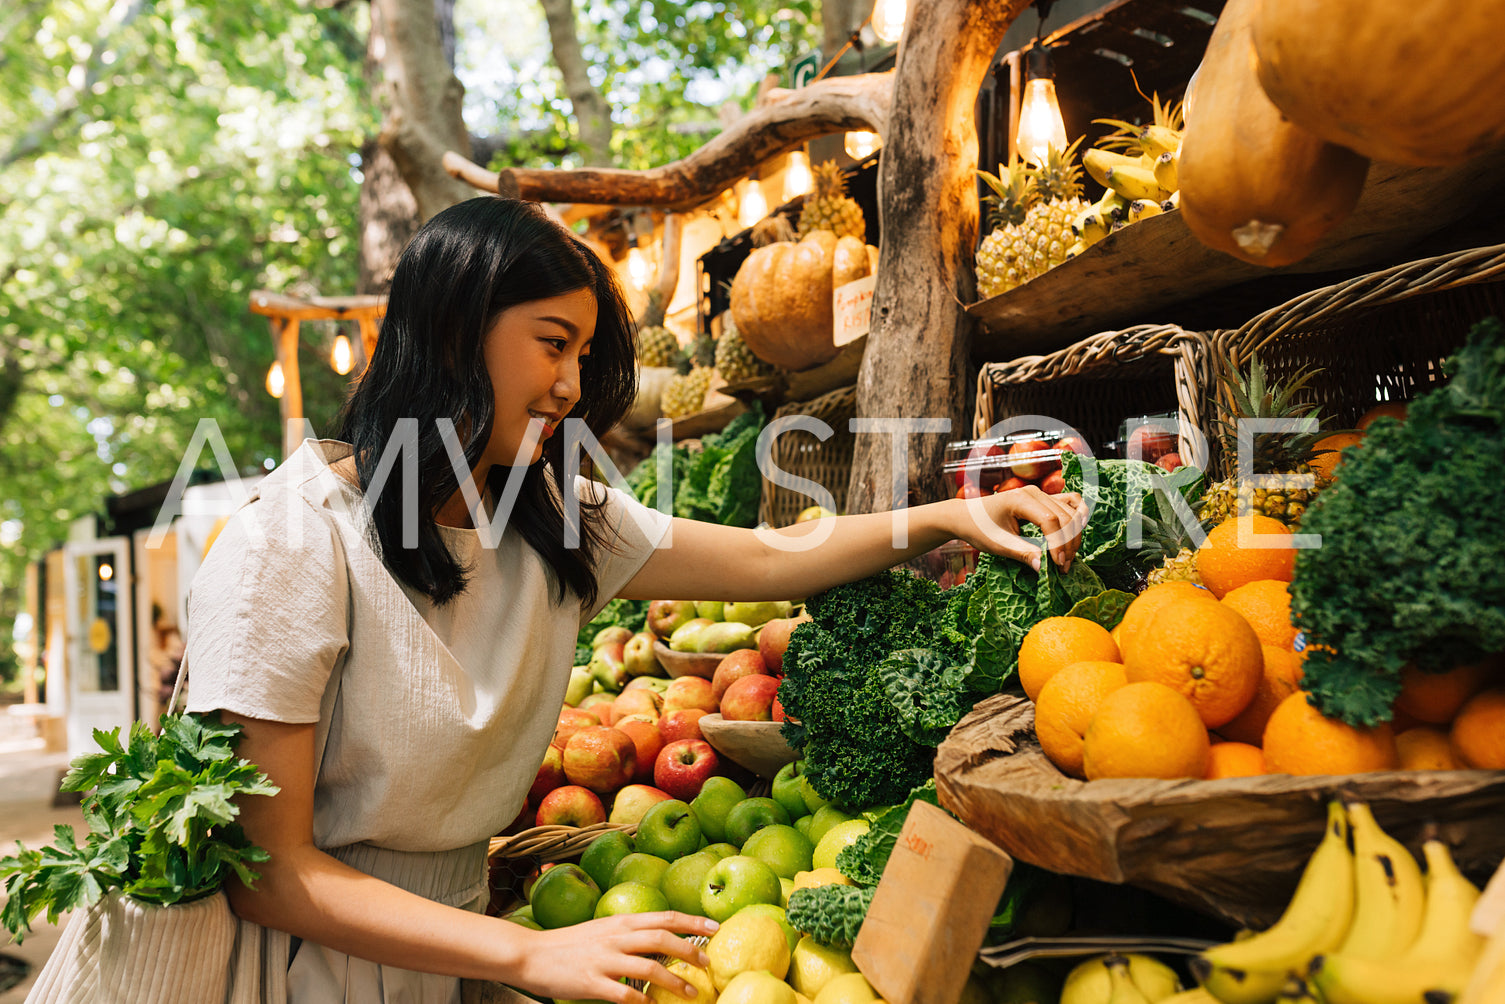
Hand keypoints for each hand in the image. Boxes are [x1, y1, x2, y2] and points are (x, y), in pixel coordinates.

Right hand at [509, 911, 718, 1003]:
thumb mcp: (603, 929)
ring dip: (674, 982)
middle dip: (691, 950)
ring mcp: (604, 960)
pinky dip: (643, 1003)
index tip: (716, 927)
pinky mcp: (591, 982)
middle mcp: (616, 937)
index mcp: (620, 921)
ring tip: (691, 993)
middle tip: (708, 963)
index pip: (665, 917)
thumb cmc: (570, 944)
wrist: (531, 954)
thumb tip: (660, 937)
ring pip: (649, 967)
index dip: (693, 921)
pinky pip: (624, 995)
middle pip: (663, 938)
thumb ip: (629, 932)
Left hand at [950, 486, 1086, 572]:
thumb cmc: (979, 529)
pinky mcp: (1043, 499)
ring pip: (1070, 511)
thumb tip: (1043, 568)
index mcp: (1020, 499)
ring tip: (1067, 557)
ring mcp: (1040, 493)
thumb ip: (1022, 553)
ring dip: (1074, 535)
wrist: (968, 516)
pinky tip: (1079, 531)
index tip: (1058, 565)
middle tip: (1064, 567)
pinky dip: (1078, 515)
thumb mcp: (999, 544)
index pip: (1050, 520)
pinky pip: (1069, 502)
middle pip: (1064, 516)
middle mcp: (1034, 492)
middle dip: (1068, 544)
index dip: (1058, 544)